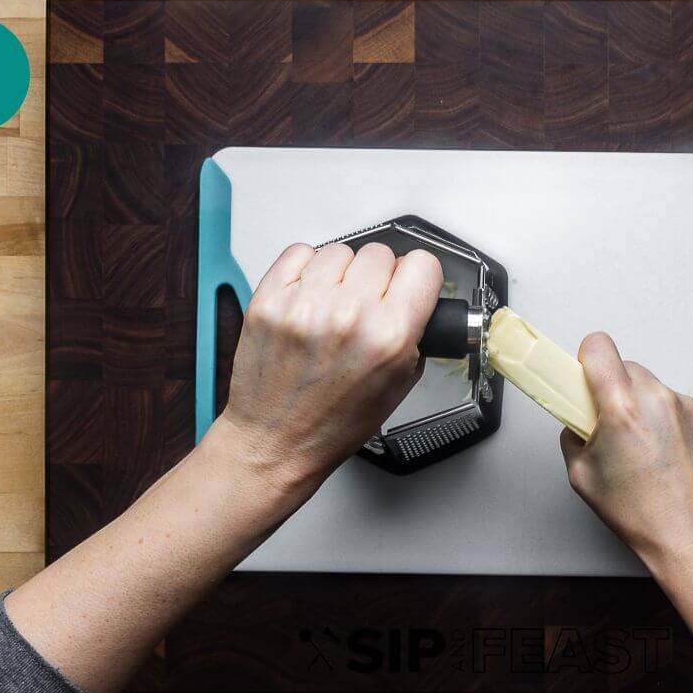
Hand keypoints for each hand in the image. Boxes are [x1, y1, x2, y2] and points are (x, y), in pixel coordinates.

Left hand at [217, 240, 442, 511]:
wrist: (275, 442)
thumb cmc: (332, 422)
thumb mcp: (398, 384)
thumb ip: (413, 332)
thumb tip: (416, 292)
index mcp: (389, 337)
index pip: (423, 264)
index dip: (418, 276)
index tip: (410, 284)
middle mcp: (348, 315)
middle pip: (381, 252)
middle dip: (379, 277)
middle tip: (367, 304)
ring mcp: (305, 305)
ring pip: (341, 249)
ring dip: (341, 273)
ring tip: (333, 305)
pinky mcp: (270, 300)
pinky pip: (300, 252)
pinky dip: (306, 269)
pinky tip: (309, 297)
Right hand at [560, 332, 692, 578]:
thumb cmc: (644, 516)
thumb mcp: (583, 477)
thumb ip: (574, 436)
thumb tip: (577, 421)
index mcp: (623, 409)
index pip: (598, 346)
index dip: (587, 358)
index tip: (584, 376)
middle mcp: (658, 399)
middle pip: (625, 367)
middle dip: (614, 390)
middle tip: (613, 426)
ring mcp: (686, 406)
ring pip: (652, 388)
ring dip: (643, 407)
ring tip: (645, 449)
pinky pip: (676, 405)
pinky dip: (668, 422)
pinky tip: (667, 455)